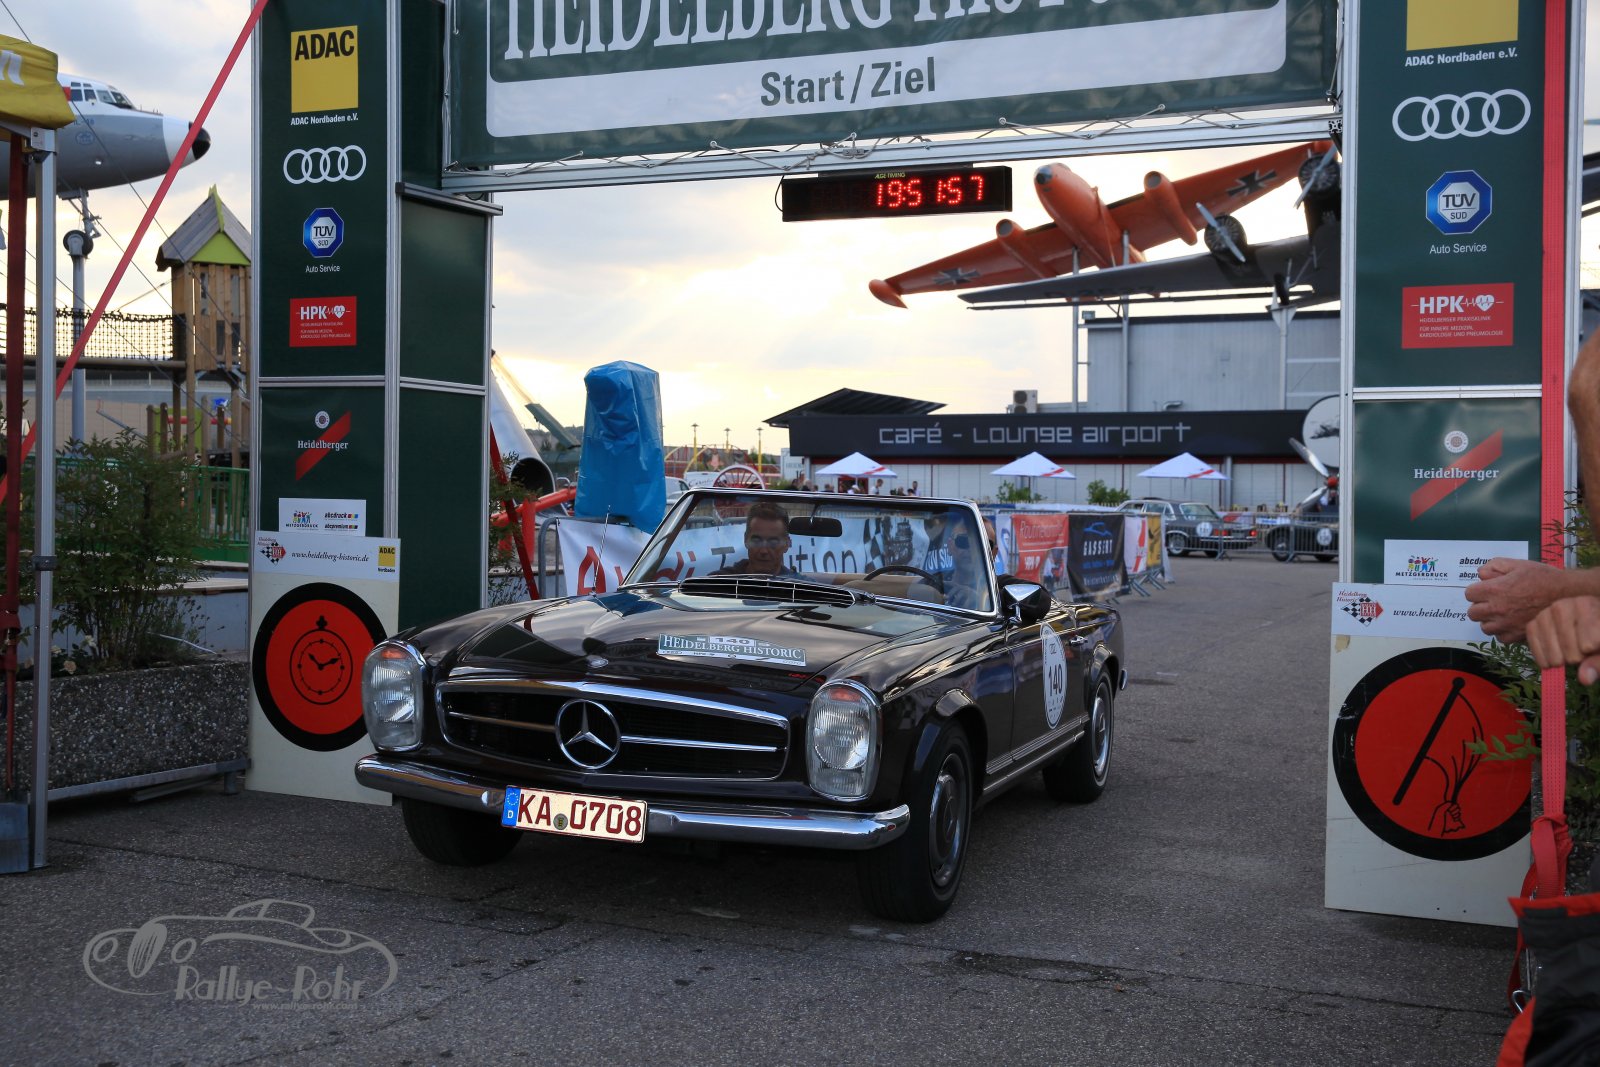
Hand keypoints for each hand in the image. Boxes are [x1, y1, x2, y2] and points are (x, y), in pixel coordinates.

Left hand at [1463, 558, 1595, 643]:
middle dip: (1480, 606)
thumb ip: (1495, 566)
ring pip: (1485, 627)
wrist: (1567, 595)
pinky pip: (1501, 638)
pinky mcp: (1517, 635)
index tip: (1487, 589)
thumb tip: (1481, 573)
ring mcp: (1507, 624)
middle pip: (1473, 613)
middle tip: (1492, 601)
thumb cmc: (1543, 578)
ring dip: (1490, 620)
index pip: (1469, 594)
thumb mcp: (1518, 564)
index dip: (1477, 590)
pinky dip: (1503, 632)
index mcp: (1494, 590)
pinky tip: (1511, 623)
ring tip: (1502, 613)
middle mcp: (1497, 609)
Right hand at [1526, 596, 1599, 678]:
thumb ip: (1598, 663)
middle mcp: (1565, 604)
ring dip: (1556, 658)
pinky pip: (1532, 639)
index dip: (1590, 651)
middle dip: (1574, 656)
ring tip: (1565, 663)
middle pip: (1567, 638)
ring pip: (1548, 639)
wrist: (1582, 634)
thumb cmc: (1595, 641)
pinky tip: (1549, 664)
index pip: (1589, 638)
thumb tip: (1584, 678)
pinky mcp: (1533, 623)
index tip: (1591, 650)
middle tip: (1578, 659)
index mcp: (1589, 605)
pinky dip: (1540, 656)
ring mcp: (1546, 613)